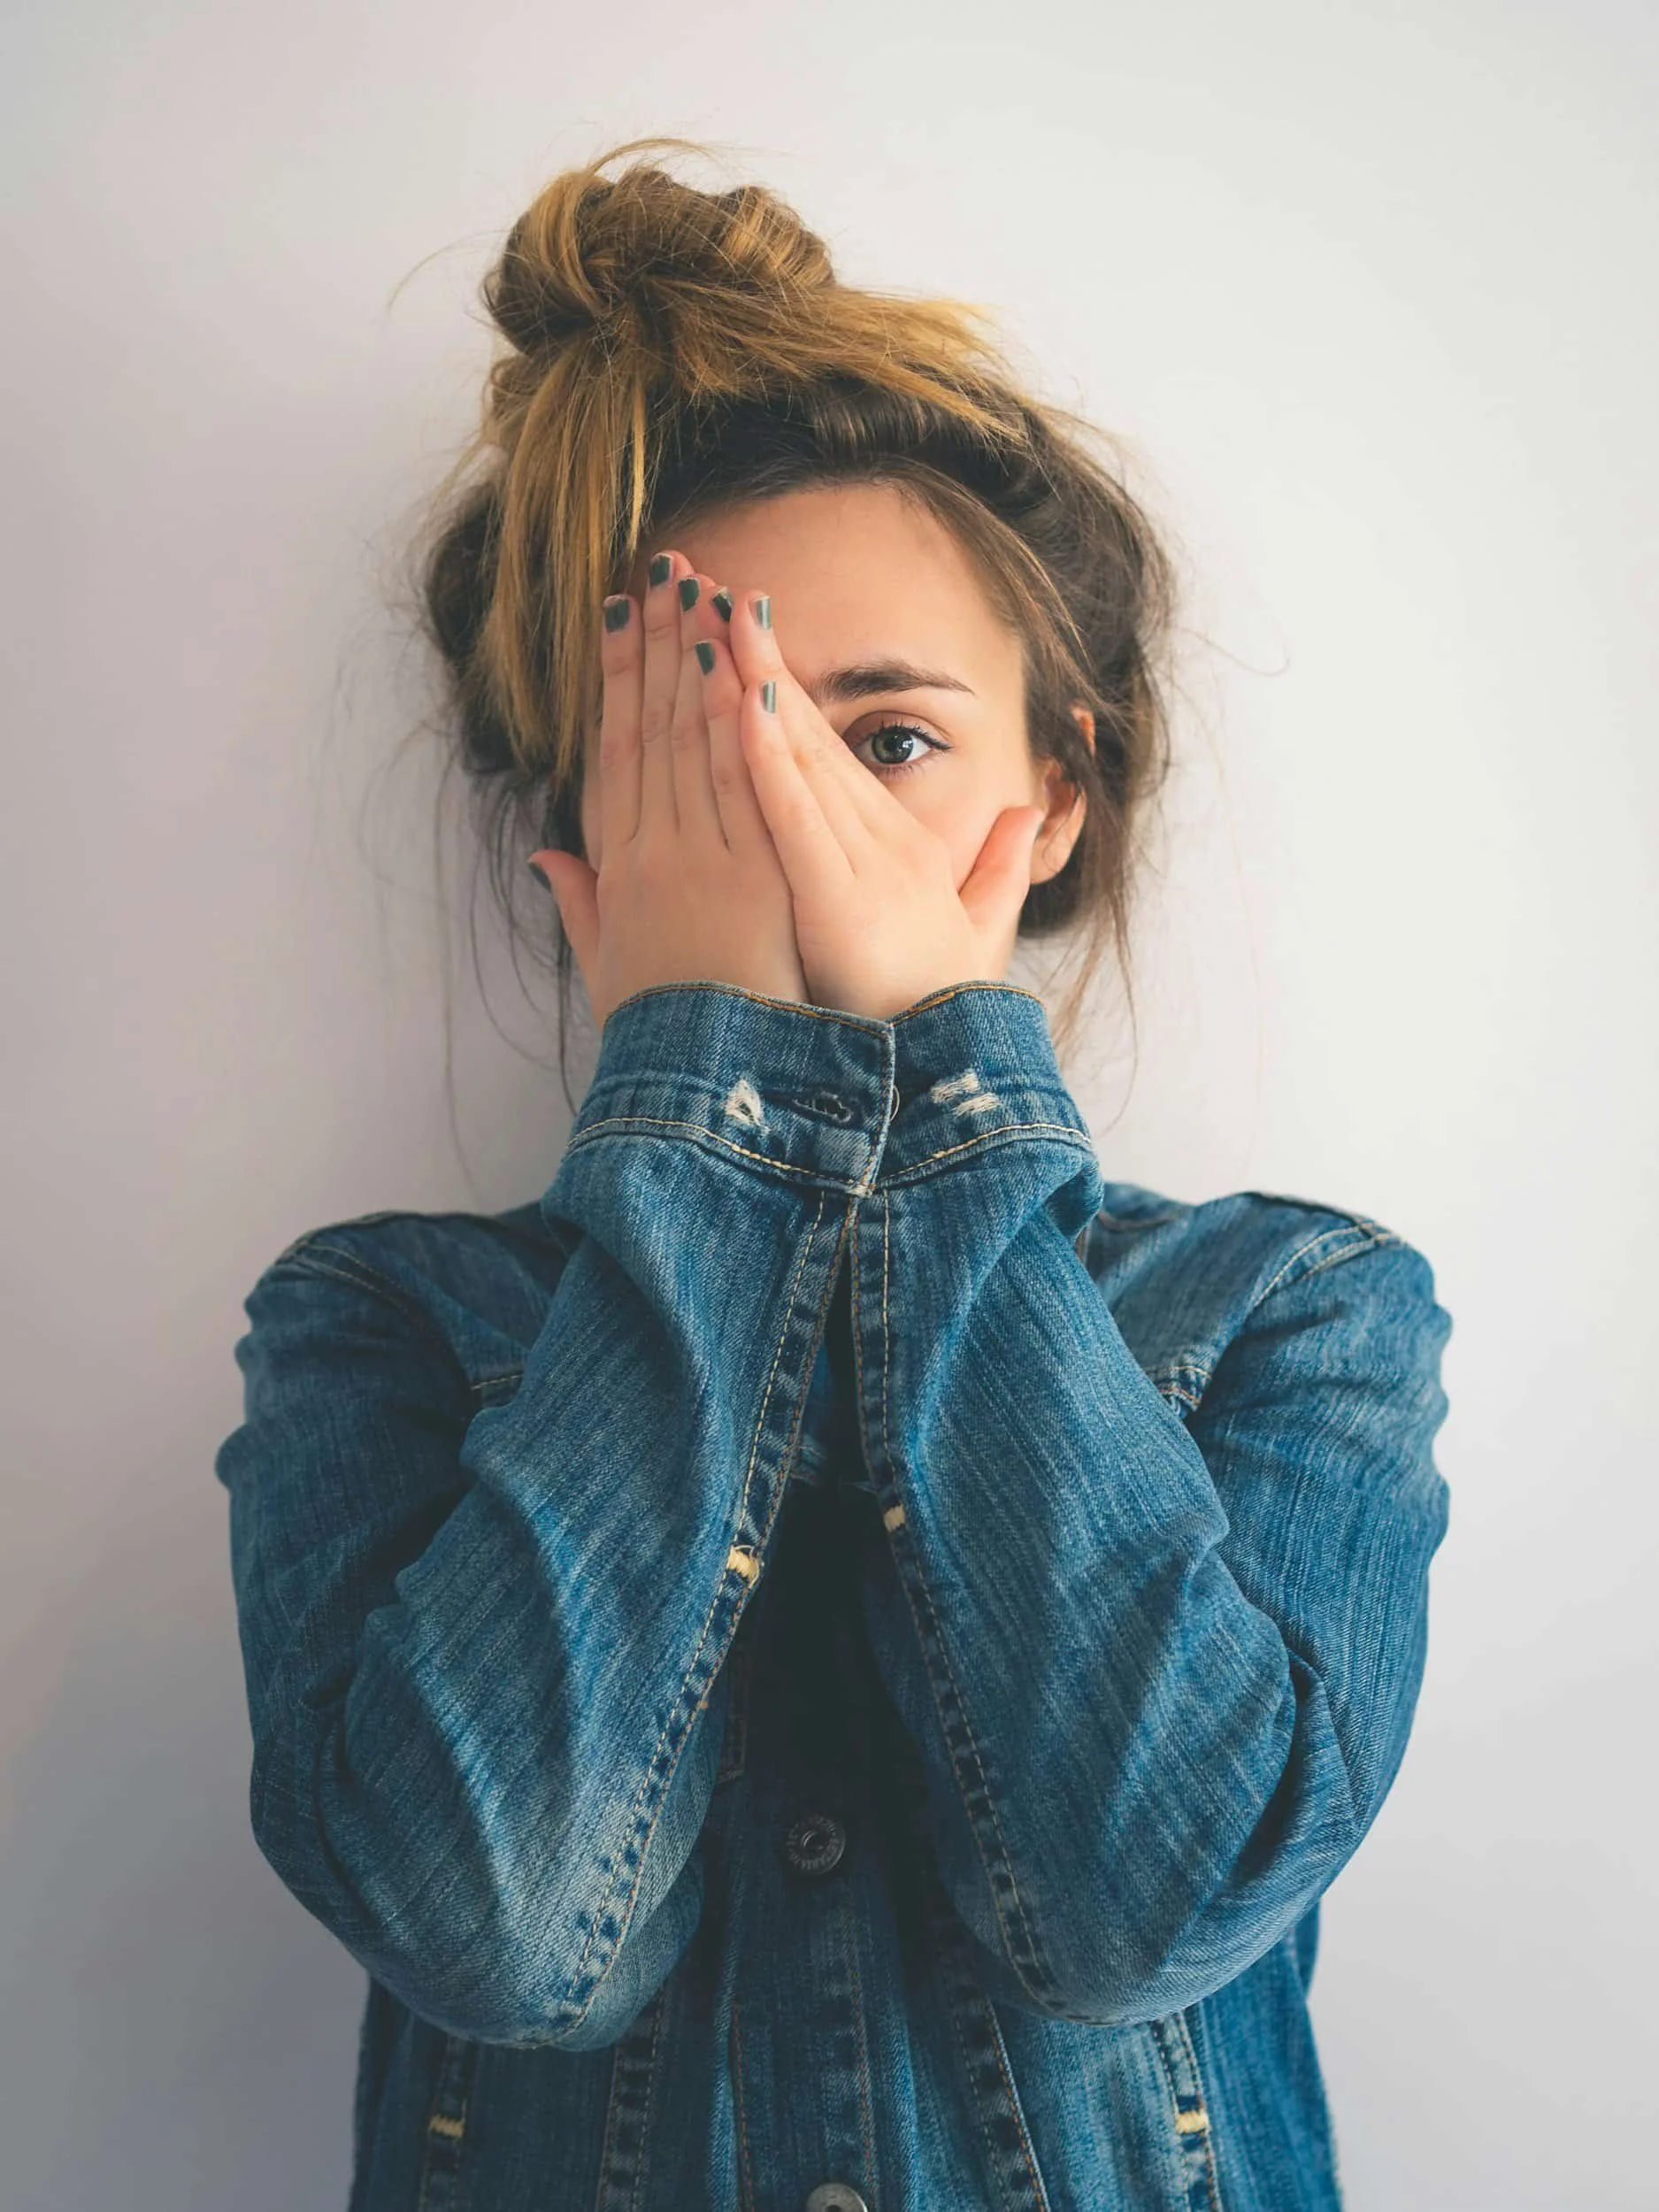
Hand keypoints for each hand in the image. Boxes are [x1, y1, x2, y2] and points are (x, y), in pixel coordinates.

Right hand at [528, 552, 808, 1031]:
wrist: (703, 1091)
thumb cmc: (665, 1040)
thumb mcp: (609, 973)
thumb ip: (582, 909)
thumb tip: (549, 858)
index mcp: (622, 873)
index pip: (619, 754)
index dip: (618, 681)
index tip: (621, 617)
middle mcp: (652, 856)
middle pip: (652, 729)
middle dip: (657, 643)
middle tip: (663, 565)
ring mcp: (697, 863)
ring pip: (691, 744)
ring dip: (693, 660)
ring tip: (698, 586)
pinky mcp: (744, 880)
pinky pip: (739, 790)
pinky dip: (736, 727)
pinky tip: (735, 667)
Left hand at [692, 590, 1045, 1021]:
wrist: (950, 1087)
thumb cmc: (941, 1020)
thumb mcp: (976, 937)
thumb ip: (999, 870)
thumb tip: (1034, 809)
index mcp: (891, 849)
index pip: (820, 751)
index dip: (775, 684)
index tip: (733, 625)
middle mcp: (876, 843)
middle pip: (801, 733)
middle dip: (749, 654)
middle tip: (699, 583)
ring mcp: (860, 866)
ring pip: (795, 756)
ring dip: (749, 680)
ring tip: (710, 610)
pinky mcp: (839, 899)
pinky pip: (793, 814)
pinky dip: (767, 756)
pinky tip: (741, 702)